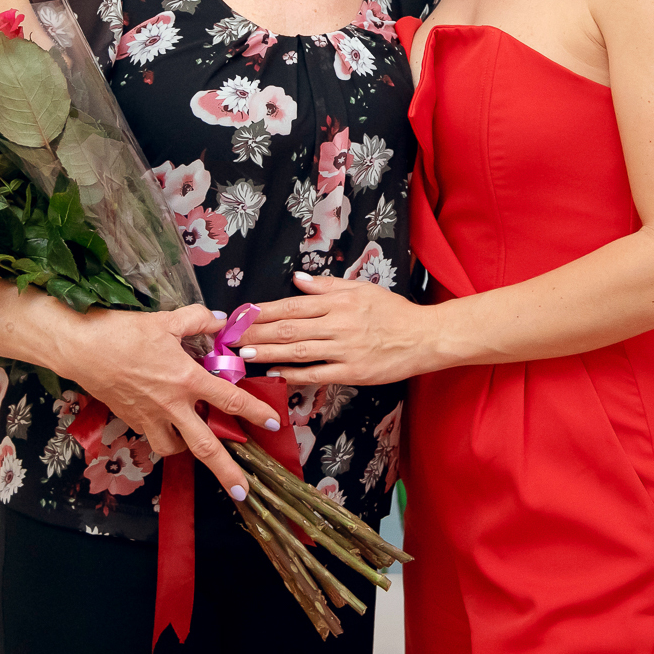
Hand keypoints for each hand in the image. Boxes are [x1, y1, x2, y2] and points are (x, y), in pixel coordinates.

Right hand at [53, 304, 283, 500]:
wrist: (82, 349)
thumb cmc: (124, 332)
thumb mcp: (166, 320)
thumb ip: (199, 320)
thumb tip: (222, 322)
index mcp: (186, 379)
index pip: (229, 399)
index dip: (255, 412)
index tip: (273, 423)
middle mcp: (172, 406)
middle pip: (205, 447)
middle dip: (227, 472)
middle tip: (244, 491)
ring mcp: (150, 418)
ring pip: (176, 449)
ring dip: (190, 451)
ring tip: (197, 443)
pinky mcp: (132, 422)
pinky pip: (154, 439)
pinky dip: (164, 438)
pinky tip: (167, 426)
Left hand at [234, 272, 437, 385]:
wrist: (424, 337)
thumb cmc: (393, 311)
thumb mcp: (361, 288)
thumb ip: (326, 285)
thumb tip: (297, 278)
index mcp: (338, 301)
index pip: (292, 304)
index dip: (263, 310)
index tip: (241, 313)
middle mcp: (338, 323)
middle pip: (288, 328)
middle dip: (256, 332)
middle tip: (229, 336)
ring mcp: (344, 350)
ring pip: (298, 351)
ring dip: (267, 353)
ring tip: (243, 354)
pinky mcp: (352, 372)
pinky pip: (317, 374)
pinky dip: (294, 375)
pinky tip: (275, 375)